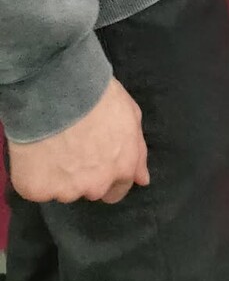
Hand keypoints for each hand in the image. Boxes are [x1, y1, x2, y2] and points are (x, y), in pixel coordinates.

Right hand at [9, 78, 149, 204]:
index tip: (94, 160)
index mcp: (122, 168)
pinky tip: (35, 151)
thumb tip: (143, 180)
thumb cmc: (98, 96)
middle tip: (72, 148)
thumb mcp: (130, 115)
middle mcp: (97, 186)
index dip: (106, 176)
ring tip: (53, 145)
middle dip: (83, 176)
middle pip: (90, 191)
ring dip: (58, 175)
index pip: (116, 191)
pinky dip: (34, 175)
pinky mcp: (37, 189)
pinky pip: (35, 188)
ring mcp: (66, 190)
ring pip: (61, 191)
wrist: (58, 89)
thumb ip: (137, 151)